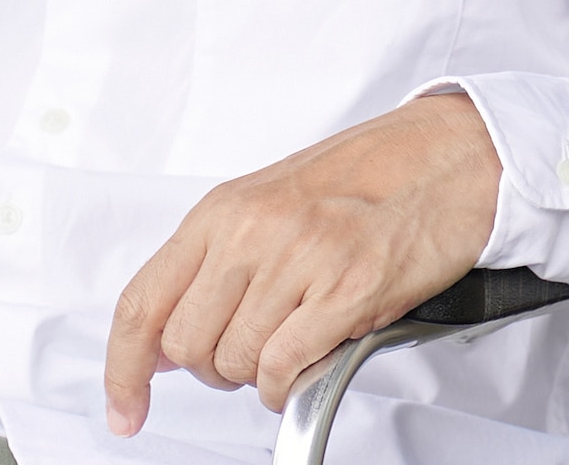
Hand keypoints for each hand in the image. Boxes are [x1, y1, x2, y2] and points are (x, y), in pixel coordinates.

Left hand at [107, 89, 504, 432]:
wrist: (445, 160)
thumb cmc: (363, 179)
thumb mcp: (266, 201)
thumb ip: (212, 262)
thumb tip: (164, 337)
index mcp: (222, 211)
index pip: (142, 303)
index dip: (124, 369)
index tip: (125, 408)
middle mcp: (252, 233)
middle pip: (186, 346)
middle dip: (210, 368)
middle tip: (245, 352)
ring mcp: (299, 261)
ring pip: (234, 363)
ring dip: (255, 375)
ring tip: (290, 343)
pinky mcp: (346, 292)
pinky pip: (283, 370)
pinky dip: (286, 386)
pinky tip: (304, 366)